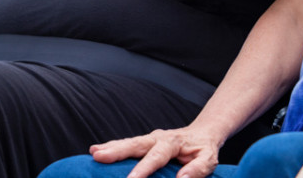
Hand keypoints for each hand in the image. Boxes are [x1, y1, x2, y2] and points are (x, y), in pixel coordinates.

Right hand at [89, 126, 219, 177]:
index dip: (143, 169)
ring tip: (94, 153)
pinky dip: (112, 147)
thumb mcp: (208, 159)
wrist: (203, 134)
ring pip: (129, 143)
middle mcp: (158, 138)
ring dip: (111, 148)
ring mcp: (149, 139)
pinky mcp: (144, 143)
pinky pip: (127, 145)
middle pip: (136, 144)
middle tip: (99, 156)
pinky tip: (96, 151)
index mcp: (173, 143)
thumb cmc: (204, 149)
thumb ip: (197, 169)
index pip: (157, 156)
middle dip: (118, 151)